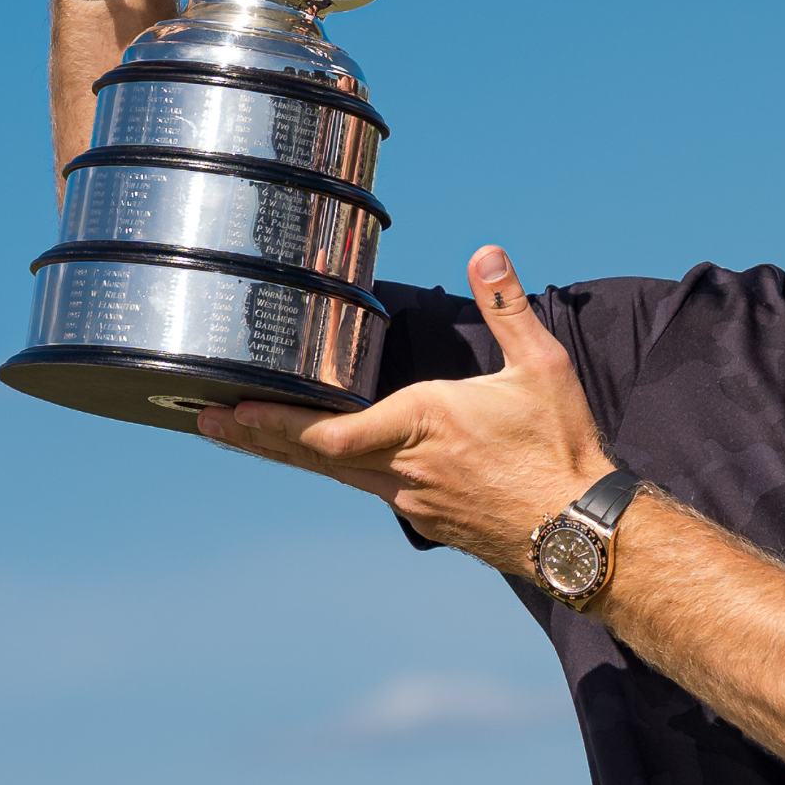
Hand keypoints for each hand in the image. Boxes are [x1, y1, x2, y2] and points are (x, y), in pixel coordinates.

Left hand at [197, 245, 617, 575]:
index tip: (231, 411)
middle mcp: (405, 468)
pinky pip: (367, 488)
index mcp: (424, 422)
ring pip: (335, 472)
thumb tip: (487, 253)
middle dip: (255, 434)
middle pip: (312, 453)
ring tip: (242, 434)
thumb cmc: (561, 448)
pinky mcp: (427, 518)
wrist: (579, 531)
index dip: (275, 423)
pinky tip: (325, 460)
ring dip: (286, 451)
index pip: (331, 430)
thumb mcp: (541, 368)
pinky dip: (333, 468)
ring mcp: (412, 500)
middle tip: (205, 422)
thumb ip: (506, 308)